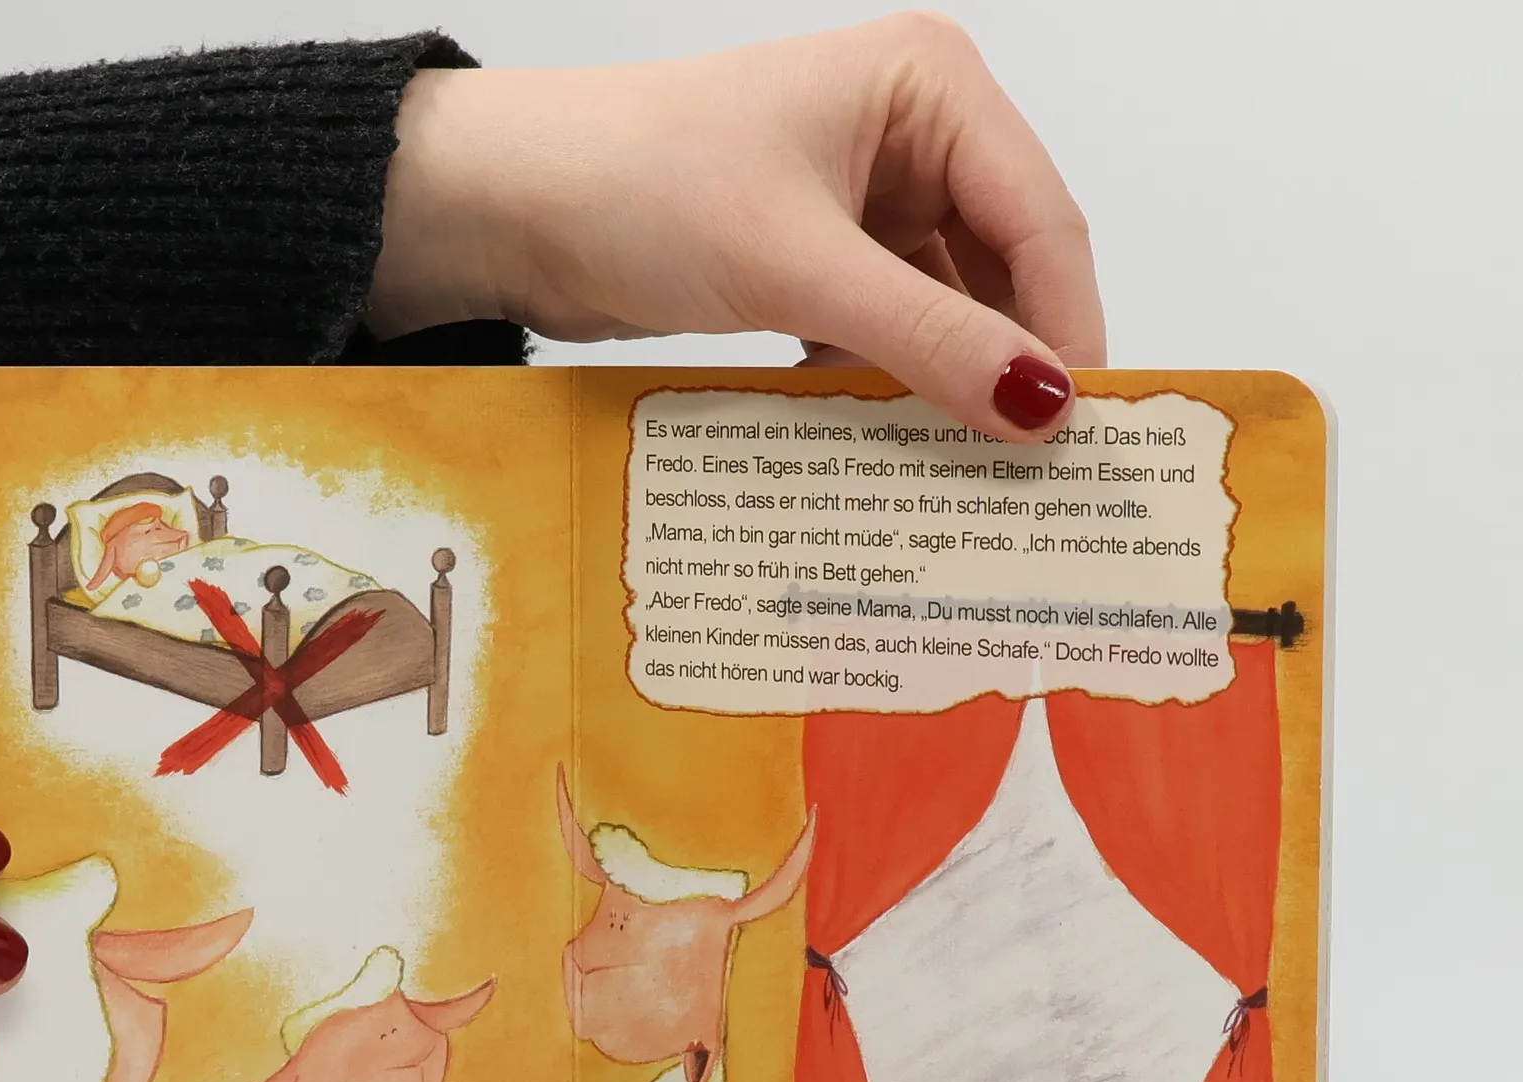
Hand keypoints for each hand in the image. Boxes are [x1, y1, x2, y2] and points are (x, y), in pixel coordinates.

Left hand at [370, 13, 1102, 437]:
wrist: (512, 207)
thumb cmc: (637, 186)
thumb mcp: (797, 266)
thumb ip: (925, 337)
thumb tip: (1042, 408)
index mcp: (931, 88)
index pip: (1041, 220)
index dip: (1067, 329)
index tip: (1080, 434)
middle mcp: (912, 136)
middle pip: (1003, 270)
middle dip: (1011, 365)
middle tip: (1034, 477)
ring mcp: (864, 201)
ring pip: (944, 312)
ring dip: (947, 387)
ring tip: (969, 481)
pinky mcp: (817, 259)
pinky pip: (886, 334)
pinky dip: (888, 387)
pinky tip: (890, 450)